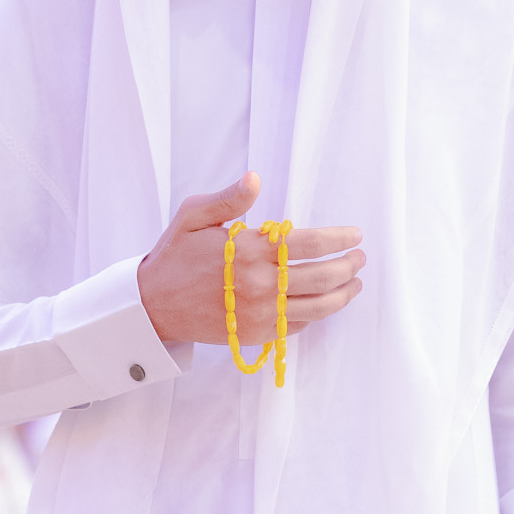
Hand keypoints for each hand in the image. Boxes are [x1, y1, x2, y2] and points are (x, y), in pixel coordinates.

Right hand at [137, 172, 363, 348]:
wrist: (154, 305)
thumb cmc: (175, 255)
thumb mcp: (194, 216)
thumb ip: (229, 198)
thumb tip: (255, 179)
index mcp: (248, 251)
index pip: (309, 244)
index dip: (339, 239)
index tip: (355, 234)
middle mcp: (259, 285)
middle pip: (323, 278)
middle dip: (349, 266)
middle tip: (360, 257)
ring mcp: (260, 314)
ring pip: (319, 308)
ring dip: (344, 294)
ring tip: (355, 282)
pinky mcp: (256, 334)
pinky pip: (299, 326)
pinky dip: (318, 314)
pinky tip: (325, 301)